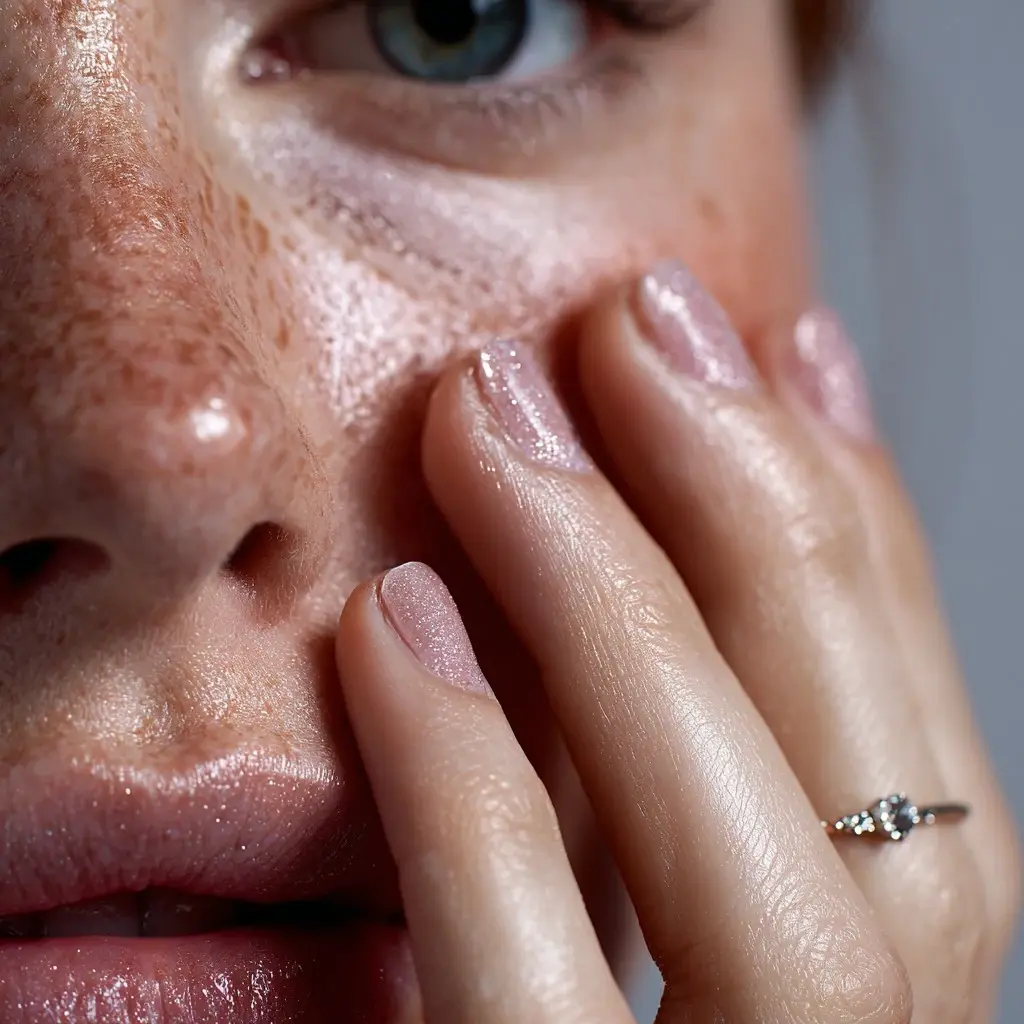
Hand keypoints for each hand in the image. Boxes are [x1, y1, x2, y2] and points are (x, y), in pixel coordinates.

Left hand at [334, 262, 1019, 1021]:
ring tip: (499, 415)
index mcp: (874, 1019)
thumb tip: (654, 527)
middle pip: (889, 806)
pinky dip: (473, 794)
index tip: (786, 354)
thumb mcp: (627, 916)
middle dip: (771, 524)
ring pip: (770, 891)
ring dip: (629, 612)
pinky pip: (530, 993)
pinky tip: (397, 620)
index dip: (873, 542)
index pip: (927, 778)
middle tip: (639, 322)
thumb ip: (663, 779)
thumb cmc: (507, 1019)